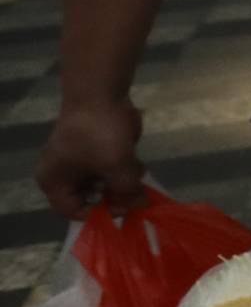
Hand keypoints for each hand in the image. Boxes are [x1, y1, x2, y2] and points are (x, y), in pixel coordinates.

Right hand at [38, 96, 143, 219]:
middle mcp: (63, 176)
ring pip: (104, 186)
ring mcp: (79, 163)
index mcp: (55, 182)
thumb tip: (140, 205)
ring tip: (137, 176)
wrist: (101, 93)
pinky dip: (124, 172)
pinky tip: (137, 165)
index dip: (100, 214)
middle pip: (91, 200)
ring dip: (123, 185)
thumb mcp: (116, 166)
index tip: (123, 208)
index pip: (74, 212)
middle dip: (116, 199)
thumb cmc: (100, 132)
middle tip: (137, 196)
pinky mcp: (95, 152)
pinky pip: (110, 171)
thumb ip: (127, 190)